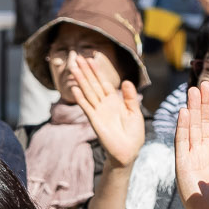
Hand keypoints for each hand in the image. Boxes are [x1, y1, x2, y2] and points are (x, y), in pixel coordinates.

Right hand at [62, 52, 145, 171]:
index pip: (103, 82)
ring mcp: (98, 112)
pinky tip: (75, 89)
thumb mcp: (135, 112)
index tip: (91, 59)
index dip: (97, 71)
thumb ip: (130, 97)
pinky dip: (81, 98)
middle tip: (77, 57)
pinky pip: (86, 107)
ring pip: (88, 92)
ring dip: (81, 80)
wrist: (129, 151)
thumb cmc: (134, 134)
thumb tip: (126, 81)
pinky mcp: (95, 121)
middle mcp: (104, 104)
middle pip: (93, 84)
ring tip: (74, 68)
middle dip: (86, 71)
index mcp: (114, 101)